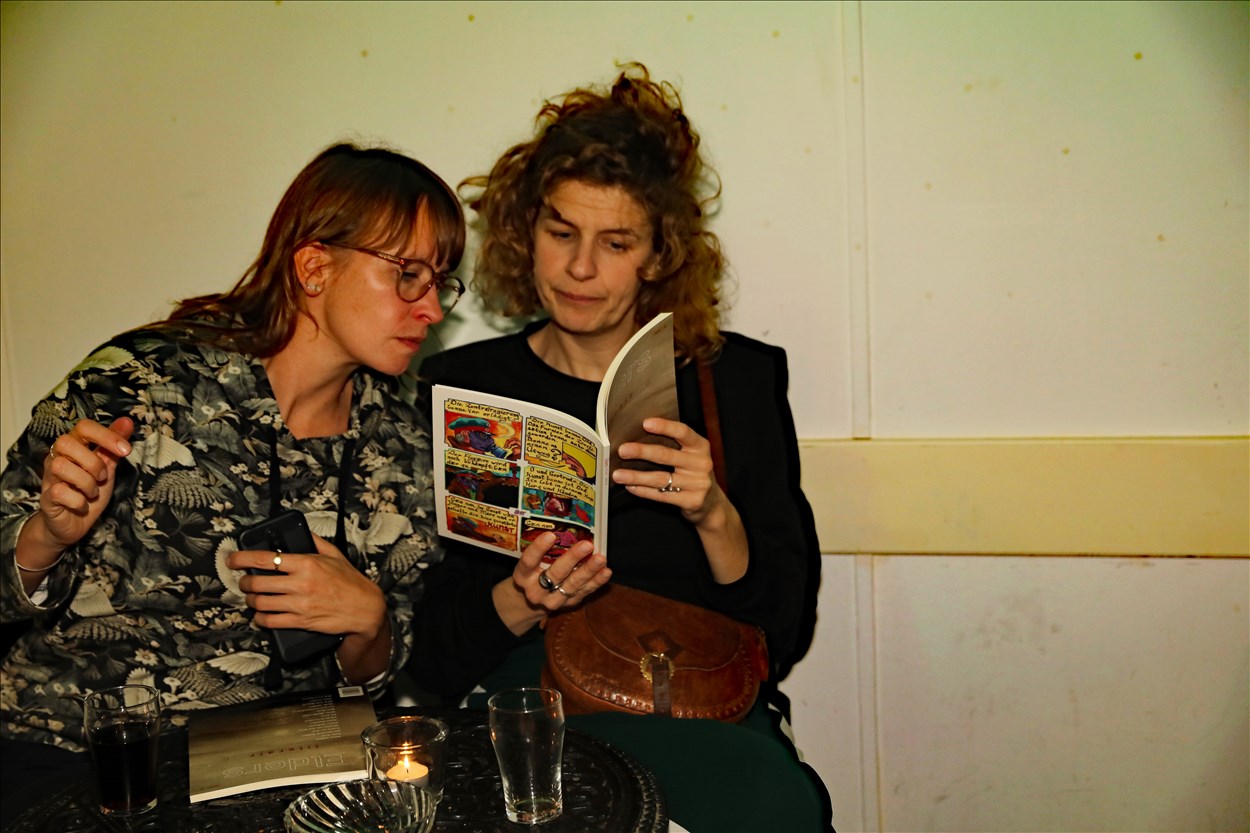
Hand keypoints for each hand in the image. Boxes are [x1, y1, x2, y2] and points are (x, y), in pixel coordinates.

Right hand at [38, 417, 133, 550]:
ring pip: (61, 467)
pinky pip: (60, 492)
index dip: (106, 435)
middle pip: (66, 443)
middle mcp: (57, 458)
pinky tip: (82, 505)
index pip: (83, 427)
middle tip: (102, 477)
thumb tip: (127, 421)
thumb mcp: (107, 468)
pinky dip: (79, 501)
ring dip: (86, 483)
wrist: (74, 524)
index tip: (126, 450)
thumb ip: (114, 446)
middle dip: (93, 462)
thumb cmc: (89, 492)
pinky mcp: (46, 497)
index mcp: (74, 447)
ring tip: (92, 492)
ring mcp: (49, 477)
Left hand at [229, 534, 386, 640]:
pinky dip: (260, 618)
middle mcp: (300, 583)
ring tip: (253, 597)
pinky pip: (269, 621)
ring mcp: (299, 604)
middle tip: (244, 581)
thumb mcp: (335, 555)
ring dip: (251, 600)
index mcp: (306, 563)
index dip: (242, 559)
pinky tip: (261, 614)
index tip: (233, 559)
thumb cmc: (350, 582)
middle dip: (244, 582)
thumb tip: (302, 531)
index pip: (265, 559)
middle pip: (257, 583)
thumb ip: (315, 542)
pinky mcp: (300, 621)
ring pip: (260, 603)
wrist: (364, 609)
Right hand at [492, 533, 611, 634]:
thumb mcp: (532, 563)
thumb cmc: (535, 572)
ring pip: (572, 585)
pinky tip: (605, 572)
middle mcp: (536, 590)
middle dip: (572, 559)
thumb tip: (568, 528)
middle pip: (555, 574)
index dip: (539, 548)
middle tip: (587, 545)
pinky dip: (596, 582)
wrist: (533, 601)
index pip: (529, 561)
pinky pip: (584, 592)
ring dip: (588, 570)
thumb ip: (545, 551)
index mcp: (523, 575)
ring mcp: (552, 600)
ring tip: (601, 558)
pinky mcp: (568, 604)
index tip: (551, 534)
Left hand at [612, 417, 722, 525]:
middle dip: (642, 452)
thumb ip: (674, 446)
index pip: (683, 432)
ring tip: (618, 474)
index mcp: (701, 447)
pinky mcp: (692, 501)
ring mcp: (698, 484)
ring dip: (636, 476)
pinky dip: (643, 491)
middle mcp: (701, 464)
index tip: (646, 423)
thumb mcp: (691, 456)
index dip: (665, 426)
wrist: (711, 504)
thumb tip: (638, 438)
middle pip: (666, 455)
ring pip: (661, 478)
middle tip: (623, 450)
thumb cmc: (693, 474)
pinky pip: (662, 495)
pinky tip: (631, 487)